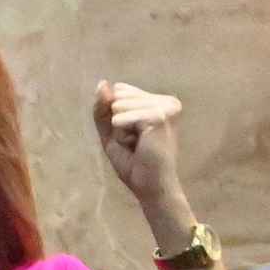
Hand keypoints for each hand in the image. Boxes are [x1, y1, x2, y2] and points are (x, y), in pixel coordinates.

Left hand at [91, 81, 191, 228]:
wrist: (150, 187)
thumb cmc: (134, 163)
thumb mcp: (111, 131)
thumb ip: (104, 107)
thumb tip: (103, 83)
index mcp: (158, 101)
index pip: (120, 90)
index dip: (117, 115)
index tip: (134, 135)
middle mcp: (166, 101)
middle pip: (119, 95)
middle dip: (119, 121)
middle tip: (136, 142)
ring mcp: (164, 108)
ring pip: (119, 104)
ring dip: (121, 130)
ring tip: (139, 145)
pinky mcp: (159, 117)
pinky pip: (122, 116)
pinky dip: (122, 133)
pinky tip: (139, 145)